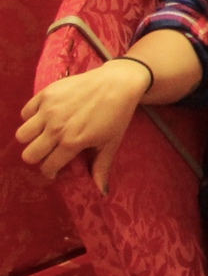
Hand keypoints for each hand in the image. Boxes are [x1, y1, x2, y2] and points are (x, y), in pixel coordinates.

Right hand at [16, 61, 149, 185]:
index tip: (54, 168)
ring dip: (31, 139)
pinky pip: (26, 112)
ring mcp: (49, 110)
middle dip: (38, 157)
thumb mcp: (111, 143)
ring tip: (43, 136)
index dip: (50, 171)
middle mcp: (56, 127)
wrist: (118, 83)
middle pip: (29, 154)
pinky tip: (44, 118)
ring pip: (22, 135)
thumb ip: (102, 167)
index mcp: (72, 142)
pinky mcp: (46, 94)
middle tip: (48, 152)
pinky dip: (31, 117)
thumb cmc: (117, 114)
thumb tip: (101, 192)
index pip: (47, 166)